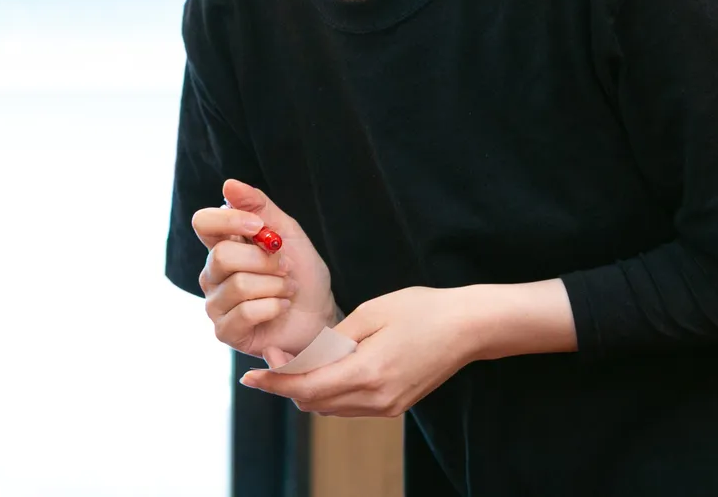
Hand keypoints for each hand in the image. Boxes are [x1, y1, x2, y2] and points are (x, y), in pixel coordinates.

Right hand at [192, 180, 335, 360]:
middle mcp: (213, 273)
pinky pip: (244, 313)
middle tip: (286, 267)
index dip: (228, 221)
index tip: (259, 227)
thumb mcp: (287, 232)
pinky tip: (281, 307)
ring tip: (287, 289)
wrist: (321, 314)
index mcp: (223, 245)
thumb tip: (228, 184)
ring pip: (238, 285)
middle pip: (222, 256)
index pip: (203, 223)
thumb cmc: (303, 273)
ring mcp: (216, 304)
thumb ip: (258, 207)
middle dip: (265, 261)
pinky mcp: (225, 331)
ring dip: (274, 285)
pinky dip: (273, 307)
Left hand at [237, 281, 575, 416]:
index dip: (274, 383)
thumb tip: (301, 356)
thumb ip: (333, 339)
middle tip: (271, 358)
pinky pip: (349, 405)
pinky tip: (324, 366)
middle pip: (313, 403)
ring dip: (307, 389)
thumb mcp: (370, 313)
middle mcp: (376, 398)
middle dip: (286, 385)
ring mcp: (387, 406)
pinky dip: (329, 390)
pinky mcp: (395, 405)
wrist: (469, 327)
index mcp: (367, 372)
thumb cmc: (421, 310)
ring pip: (330, 407)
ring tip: (293, 360)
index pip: (306, 388)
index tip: (248, 375)